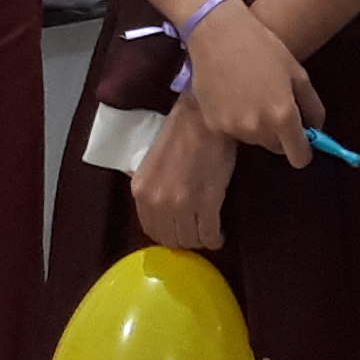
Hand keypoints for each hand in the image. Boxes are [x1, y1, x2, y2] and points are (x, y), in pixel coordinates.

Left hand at [131, 109, 236, 250]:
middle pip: (171, 239)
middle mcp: (157, 201)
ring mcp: (182, 205)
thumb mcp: (150, 163)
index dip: (168, 235)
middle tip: (196, 232)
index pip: (152, 230)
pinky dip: (215, 239)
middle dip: (185, 240)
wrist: (203, 118)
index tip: (179, 231)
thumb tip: (153, 207)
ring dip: (200, 241)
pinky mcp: (207, 203)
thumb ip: (149, 187)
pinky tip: (218, 235)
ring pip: (190, 240)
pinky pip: (209, 235)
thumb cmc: (180, 134)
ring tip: (208, 233)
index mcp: (140, 191)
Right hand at [177, 0, 323, 160]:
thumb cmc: (261, 47)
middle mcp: (257, 128)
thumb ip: (312, 106)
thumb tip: (315, 128)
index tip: (302, 139)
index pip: (299, 156)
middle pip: (276, 148)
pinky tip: (233, 95)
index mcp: (282, 116)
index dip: (304, 149)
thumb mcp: (297, 73)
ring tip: (252, 95)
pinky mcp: (213, 124)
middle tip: (275, 105)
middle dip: (280, 134)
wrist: (217, 33)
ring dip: (257, 126)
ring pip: (254, 139)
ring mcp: (233, 127)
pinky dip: (235, 120)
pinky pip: (233, 131)